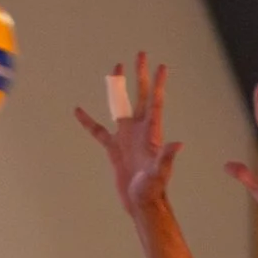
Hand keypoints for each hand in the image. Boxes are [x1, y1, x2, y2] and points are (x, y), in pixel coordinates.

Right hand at [74, 53, 181, 217]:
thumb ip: (166, 158)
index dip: (158, 84)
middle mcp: (139, 130)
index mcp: (151, 132)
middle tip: (140, 54)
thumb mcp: (159, 173)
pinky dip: (88, 121)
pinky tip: (79, 111)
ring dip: (117, 88)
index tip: (161, 65)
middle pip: (139, 96)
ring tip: (115, 69)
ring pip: (119, 105)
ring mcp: (126, 137)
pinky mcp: (114, 148)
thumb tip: (178, 145)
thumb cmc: (152, 189)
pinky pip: (98, 131)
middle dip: (140, 75)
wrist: (140, 202)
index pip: (155, 102)